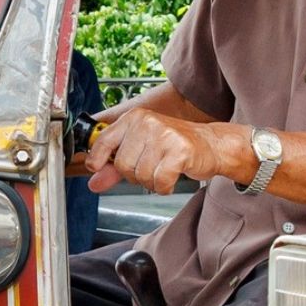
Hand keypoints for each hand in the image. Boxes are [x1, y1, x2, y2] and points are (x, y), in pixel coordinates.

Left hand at [83, 110, 237, 194]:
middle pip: (123, 165)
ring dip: (152, 182)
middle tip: (151, 167)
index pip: (103, 140)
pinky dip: (165, 186)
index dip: (96, 159)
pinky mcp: (179, 150)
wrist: (211, 144)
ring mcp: (163, 135)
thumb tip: (93, 182)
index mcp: (134, 118)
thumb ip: (116, 167)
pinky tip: (172, 176)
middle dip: (135, 175)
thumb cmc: (175, 145)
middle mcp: (147, 123)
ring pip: (142, 176)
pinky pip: (160, 182)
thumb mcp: (142, 151)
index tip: (95, 167)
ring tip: (164, 169)